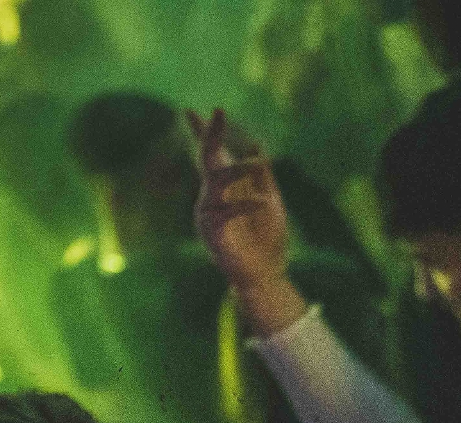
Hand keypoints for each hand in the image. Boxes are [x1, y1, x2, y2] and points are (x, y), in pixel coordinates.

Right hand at [188, 108, 291, 297]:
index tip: (190, 110)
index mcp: (226, 187)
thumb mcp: (270, 200)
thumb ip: (263, 175)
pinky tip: (263, 202)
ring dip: (238, 169)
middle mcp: (212, 196)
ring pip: (216, 179)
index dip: (202, 132)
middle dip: (210, 134)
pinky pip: (226, 209)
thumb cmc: (267, 239)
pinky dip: (245, 203)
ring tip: (258, 164)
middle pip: (207, 158)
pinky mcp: (212, 231)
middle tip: (217, 112)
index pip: (210, 154)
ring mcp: (209, 212)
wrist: (266, 275)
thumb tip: (257, 144)